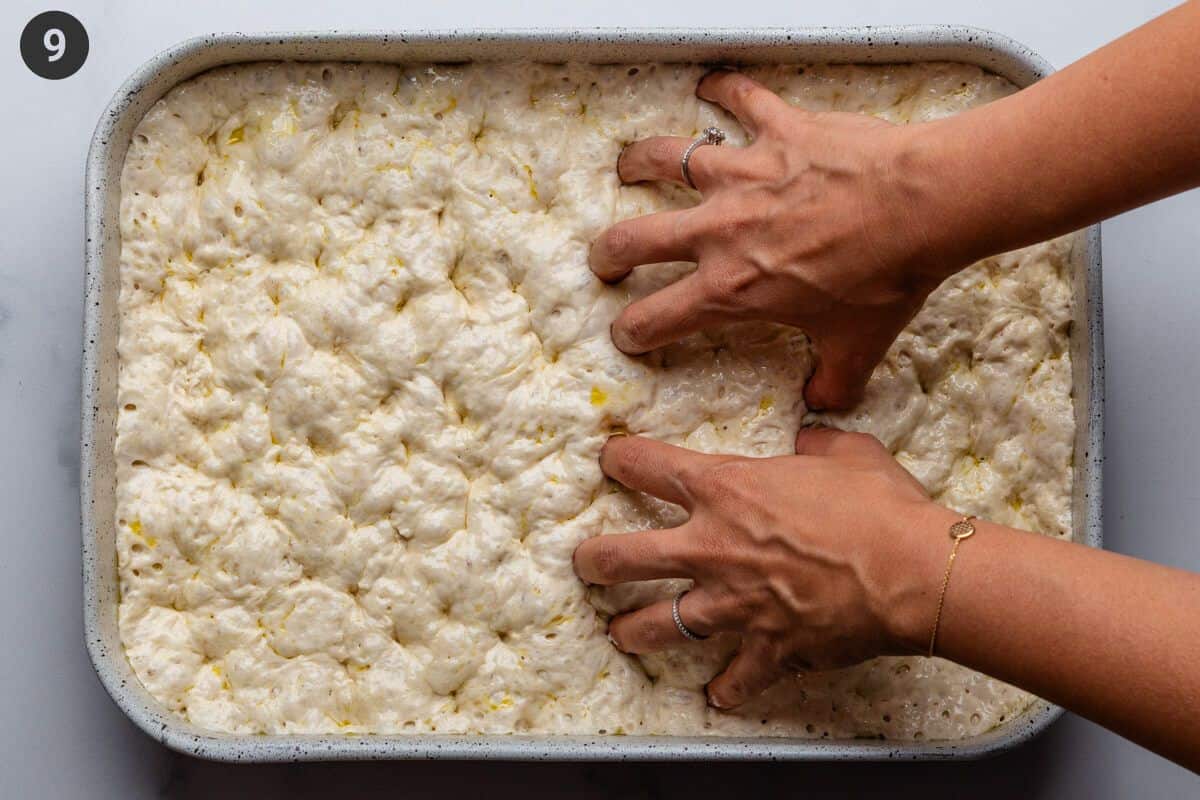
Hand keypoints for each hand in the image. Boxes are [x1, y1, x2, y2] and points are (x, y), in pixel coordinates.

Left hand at [573, 428, 949, 708]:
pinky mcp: (766, 648)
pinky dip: (728, 688)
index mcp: (724, 489)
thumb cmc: (878, 505)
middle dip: (596, 561)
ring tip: (618, 633)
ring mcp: (733, 605)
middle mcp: (712, 548)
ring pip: (659, 625)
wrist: (911, 571)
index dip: (621, 460)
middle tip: (586, 563)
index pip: (649, 467)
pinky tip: (717, 695)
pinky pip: (736, 677)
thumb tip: (811, 437)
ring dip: (634, 631)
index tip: (610, 459)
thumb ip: (817, 442)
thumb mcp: (846, 452)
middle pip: (625, 557)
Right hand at [593, 70, 953, 408]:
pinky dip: (724, 89)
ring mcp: (743, 175)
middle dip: (608, 253)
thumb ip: (834, 381)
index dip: (633, 332)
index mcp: (730, 290)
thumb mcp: (858, 345)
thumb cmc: (887, 277)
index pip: (657, 318)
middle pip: (634, 239)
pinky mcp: (777, 131)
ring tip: (627, 166)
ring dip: (639, 162)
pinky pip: (740, 100)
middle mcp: (719, 231)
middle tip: (604, 259)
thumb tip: (824, 405)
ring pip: (665, 160)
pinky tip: (711, 84)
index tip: (627, 334)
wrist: (922, 205)